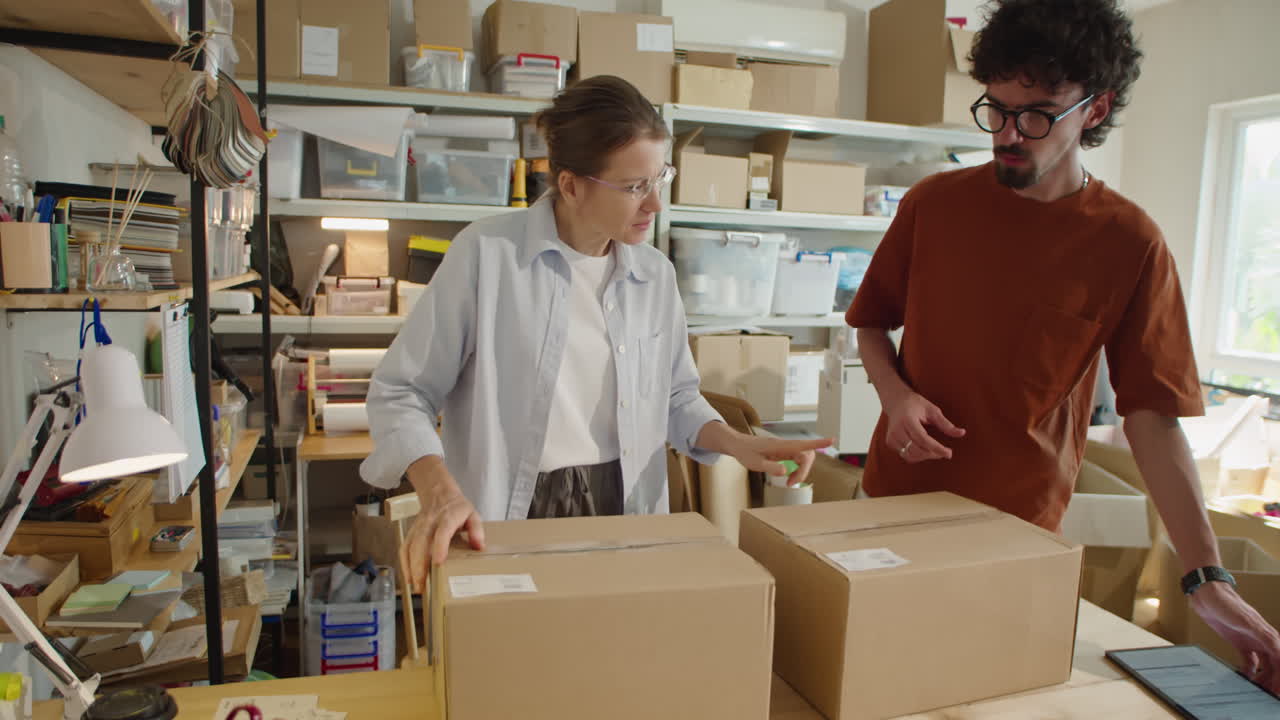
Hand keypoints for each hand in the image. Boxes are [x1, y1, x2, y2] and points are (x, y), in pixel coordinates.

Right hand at [401, 456, 485, 591]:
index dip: (439, 547)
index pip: (442, 532)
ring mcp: (418, 528)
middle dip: (419, 566)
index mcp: (447, 518)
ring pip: (410, 547)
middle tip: (423, 585)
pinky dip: (404, 564)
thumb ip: (476, 530)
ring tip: (416, 586)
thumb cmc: (457, 508)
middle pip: (421, 544)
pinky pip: (404, 548)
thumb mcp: (472, 514)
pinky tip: (408, 578)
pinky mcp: (411, 533)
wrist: (439, 493)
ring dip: (411, 568)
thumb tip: (479, 546)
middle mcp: (429, 523)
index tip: (438, 563)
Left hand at [726, 435, 832, 485]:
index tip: (832, 440)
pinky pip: (797, 459)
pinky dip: (797, 470)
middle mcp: (785, 445)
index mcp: (779, 446)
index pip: (802, 444)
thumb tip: (786, 471)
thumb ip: (770, 467)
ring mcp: (785, 448)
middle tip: (791, 484)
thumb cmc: (745, 452)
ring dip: (801, 471)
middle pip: (806, 455)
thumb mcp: (754, 463)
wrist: (737, 444)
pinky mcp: (784, 452)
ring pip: (803, 458)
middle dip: (804, 470)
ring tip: (790, 482)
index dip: (818, 443)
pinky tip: (789, 477)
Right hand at [884, 391, 964, 462]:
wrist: (896, 402)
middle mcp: (897, 430)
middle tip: (945, 452)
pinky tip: (924, 449)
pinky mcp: (890, 442)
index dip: (937, 448)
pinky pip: (905, 455)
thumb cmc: (915, 405)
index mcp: (907, 419)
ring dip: (925, 456)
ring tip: (936, 451)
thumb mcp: (932, 410)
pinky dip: (917, 455)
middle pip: (916, 450)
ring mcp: (892, 437)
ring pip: (910, 455)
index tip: (949, 453)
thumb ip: (946, 424)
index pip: (923, 439)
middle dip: (933, 454)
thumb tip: (962, 433)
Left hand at [1190, 581, 1279, 692]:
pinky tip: (1247, 679)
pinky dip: (1250, 671)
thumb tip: (1279, 649)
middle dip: (1274, 680)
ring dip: (1263, 677)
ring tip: (1258, 690)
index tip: (1278, 689)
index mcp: (1267, 635)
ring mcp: (1250, 640)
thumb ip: (1264, 636)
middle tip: (1268, 694)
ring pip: (1264, 664)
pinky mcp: (1238, 641)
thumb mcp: (1245, 620)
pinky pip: (1249, 660)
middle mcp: (1262, 639)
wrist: (1206, 593)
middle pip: (1275, 665)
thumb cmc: (1226, 603)